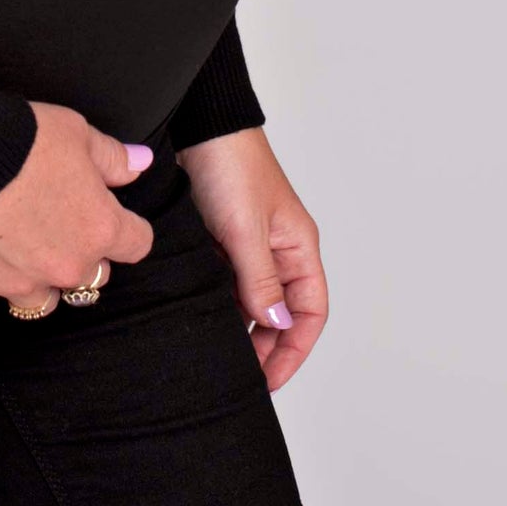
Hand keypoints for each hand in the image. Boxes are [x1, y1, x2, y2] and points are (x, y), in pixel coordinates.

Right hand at [0, 101, 155, 317]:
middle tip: (53, 225)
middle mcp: (65, 266)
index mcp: (98, 229)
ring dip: (34, 282)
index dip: (124, 229)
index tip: (106, 214)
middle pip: (90, 278)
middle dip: (77, 256)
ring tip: (15, 251)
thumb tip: (141, 165)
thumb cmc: (21, 138)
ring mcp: (18, 285)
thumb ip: (112, 157)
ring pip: (41, 303)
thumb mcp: (75, 132)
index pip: (136, 244)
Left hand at [177, 123, 325, 389]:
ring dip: (239, 328)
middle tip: (237, 376)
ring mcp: (248, 246)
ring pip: (250, 301)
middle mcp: (278, 251)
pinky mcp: (219, 239)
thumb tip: (275, 323)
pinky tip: (199, 319)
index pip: (310, 312)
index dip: (294, 349)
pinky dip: (217, 304)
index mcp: (298, 248)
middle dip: (264, 347)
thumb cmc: (231, 165)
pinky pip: (224, 283)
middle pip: (280, 314)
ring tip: (217, 355)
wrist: (197, 125)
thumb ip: (260, 279)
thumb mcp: (246, 229)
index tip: (269, 380)